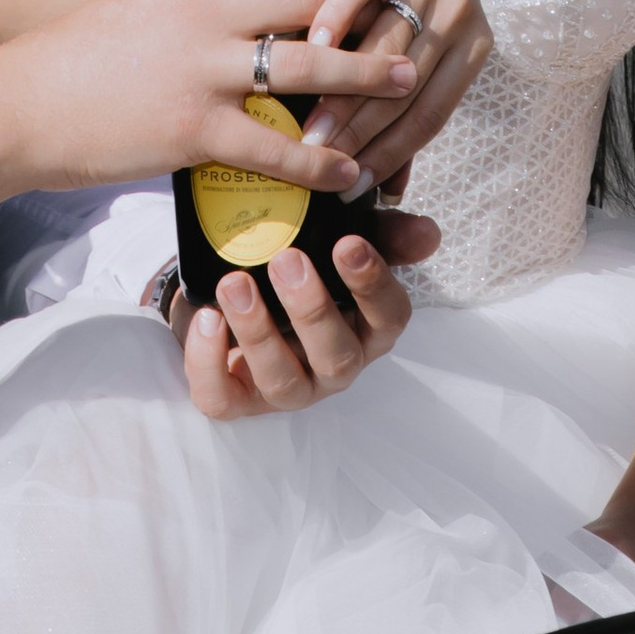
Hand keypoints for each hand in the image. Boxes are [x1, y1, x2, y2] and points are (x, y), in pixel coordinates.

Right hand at [0, 0, 419, 212]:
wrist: (25, 103)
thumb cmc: (83, 50)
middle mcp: (203, 5)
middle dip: (369, 7)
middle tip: (405, 18)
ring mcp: (202, 68)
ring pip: (311, 64)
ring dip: (366, 75)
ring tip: (402, 82)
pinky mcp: (195, 129)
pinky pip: (278, 146)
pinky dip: (321, 162)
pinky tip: (347, 172)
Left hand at [178, 211, 439, 421]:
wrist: (231, 287)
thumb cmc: (303, 266)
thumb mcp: (338, 243)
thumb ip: (381, 234)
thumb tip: (428, 233)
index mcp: (365, 330)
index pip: (388, 318)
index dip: (373, 285)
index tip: (348, 243)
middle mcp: (332, 367)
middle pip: (336, 357)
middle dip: (312, 310)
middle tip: (287, 258)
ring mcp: (285, 389)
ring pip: (281, 380)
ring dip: (258, 332)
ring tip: (235, 283)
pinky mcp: (236, 400)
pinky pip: (222, 398)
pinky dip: (208, 362)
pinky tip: (206, 318)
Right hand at [311, 0, 488, 178]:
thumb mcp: (423, 42)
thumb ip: (406, 106)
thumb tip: (387, 186)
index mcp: (473, 45)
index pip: (431, 115)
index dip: (392, 153)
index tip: (353, 185)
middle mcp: (459, 12)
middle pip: (405, 86)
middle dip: (361, 129)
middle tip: (319, 158)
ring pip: (386, 43)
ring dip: (346, 86)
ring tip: (309, 119)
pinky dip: (342, 14)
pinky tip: (314, 42)